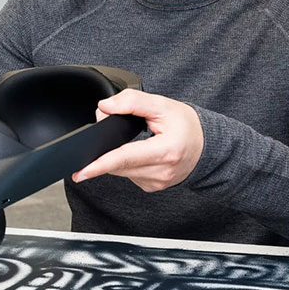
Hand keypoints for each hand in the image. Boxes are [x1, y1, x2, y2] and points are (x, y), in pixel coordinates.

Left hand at [71, 90, 202, 191]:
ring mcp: (156, 183)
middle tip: (111, 131)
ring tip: (134, 140)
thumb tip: (105, 106)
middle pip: (119, 164)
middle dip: (106, 149)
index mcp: (165, 151)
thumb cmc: (187, 125)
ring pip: (121, 171)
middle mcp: (161, 172)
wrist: (206, 145)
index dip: (100, 164)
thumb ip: (132, 102)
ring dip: (116, 157)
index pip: (126, 158)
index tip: (81, 171)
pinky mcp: (152, 187)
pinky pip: (129, 175)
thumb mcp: (162, 105)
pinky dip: (126, 163)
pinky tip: (137, 153)